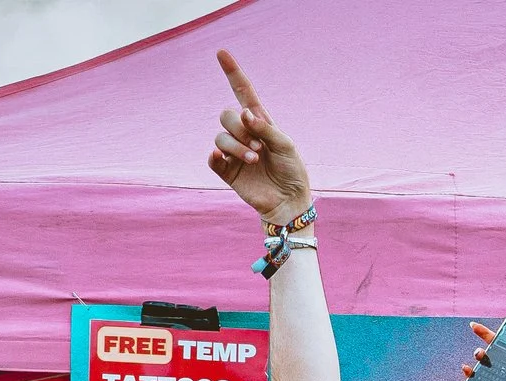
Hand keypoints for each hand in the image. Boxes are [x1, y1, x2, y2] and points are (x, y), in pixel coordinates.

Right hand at [208, 51, 312, 225]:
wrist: (289, 201)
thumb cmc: (292, 171)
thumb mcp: (286, 146)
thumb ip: (266, 129)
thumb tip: (244, 113)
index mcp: (260, 123)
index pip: (243, 92)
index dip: (233, 73)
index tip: (221, 53)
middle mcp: (244, 134)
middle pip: (226, 115)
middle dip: (240, 128)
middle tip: (258, 147)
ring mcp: (233, 152)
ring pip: (220, 136)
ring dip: (236, 145)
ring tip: (253, 159)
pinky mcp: (227, 171)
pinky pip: (213, 158)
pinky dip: (217, 156)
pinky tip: (224, 158)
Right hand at [464, 322, 505, 380]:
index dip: (500, 329)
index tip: (499, 319)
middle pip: (494, 347)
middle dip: (483, 335)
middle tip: (473, 327)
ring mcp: (500, 377)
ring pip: (485, 361)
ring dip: (479, 354)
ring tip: (479, 355)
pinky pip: (478, 378)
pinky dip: (471, 373)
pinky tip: (467, 370)